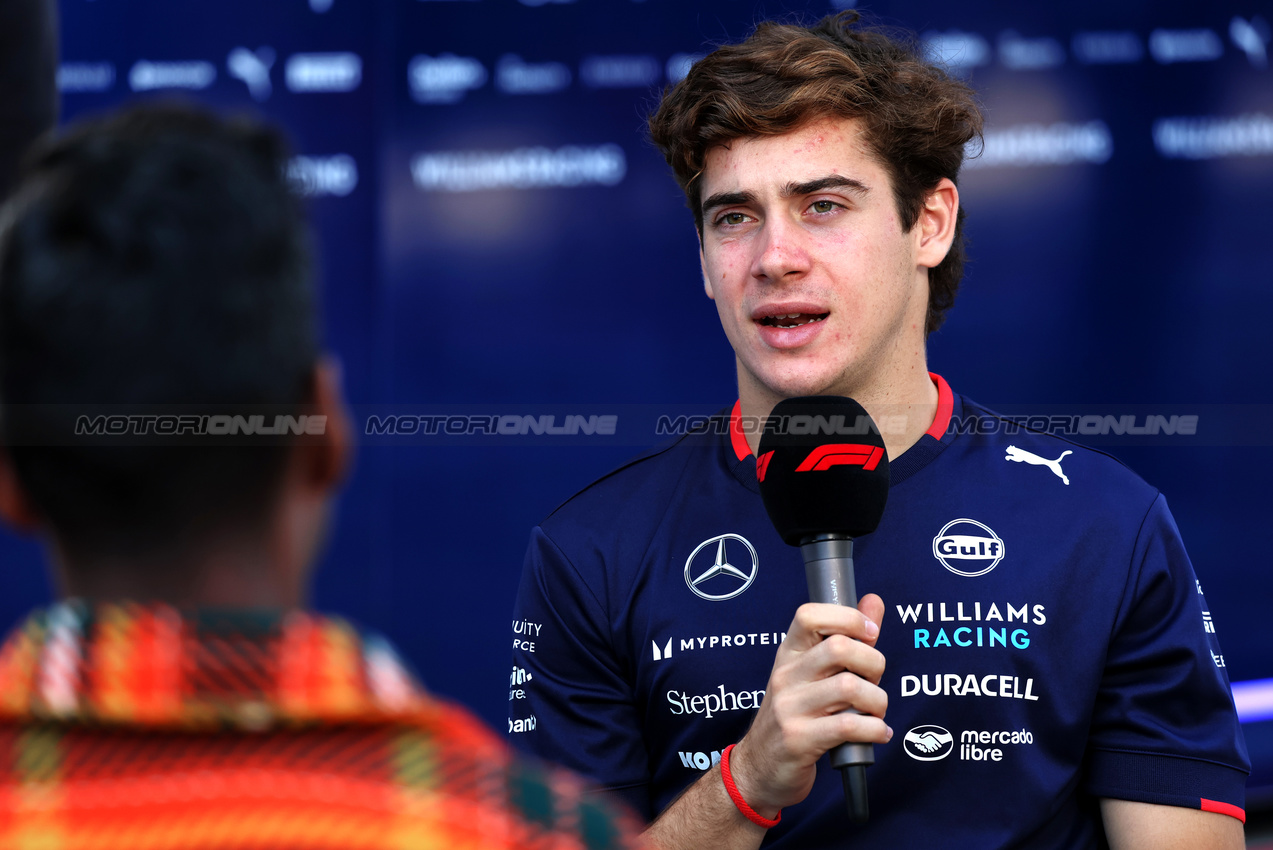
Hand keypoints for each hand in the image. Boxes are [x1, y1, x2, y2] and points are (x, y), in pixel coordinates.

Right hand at [727, 596, 889, 816]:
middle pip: (839, 648)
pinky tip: (877, 733)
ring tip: (875, 712)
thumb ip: (846, 637)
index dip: (847, 617)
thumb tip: (873, 602)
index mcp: (789, 654)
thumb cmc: (794, 716)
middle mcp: (786, 676)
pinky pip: (849, 726)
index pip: (809, 615)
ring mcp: (790, 708)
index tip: (870, 634)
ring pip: (849, 687)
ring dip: (878, 701)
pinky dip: (875, 730)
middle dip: (873, 663)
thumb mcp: (811, 674)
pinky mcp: (799, 740)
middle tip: (873, 681)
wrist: (759, 768)